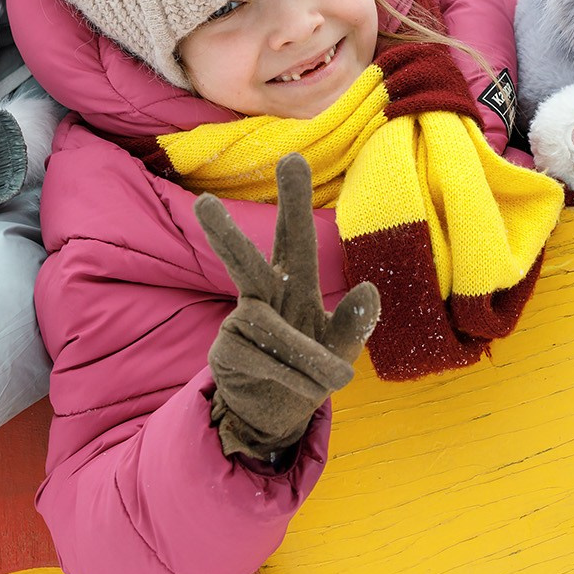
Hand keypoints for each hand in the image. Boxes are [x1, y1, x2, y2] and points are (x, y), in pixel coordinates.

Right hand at [194, 153, 380, 463]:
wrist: (275, 416)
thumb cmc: (311, 369)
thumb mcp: (343, 347)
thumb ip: (357, 321)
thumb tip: (370, 288)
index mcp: (293, 284)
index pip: (293, 238)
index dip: (293, 202)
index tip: (291, 157)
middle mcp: (262, 297)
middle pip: (244, 262)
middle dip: (225, 235)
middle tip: (203, 203)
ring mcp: (240, 325)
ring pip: (266, 326)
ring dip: (308, 355)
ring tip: (339, 377)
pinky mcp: (226, 355)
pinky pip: (267, 362)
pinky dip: (298, 378)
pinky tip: (307, 389)